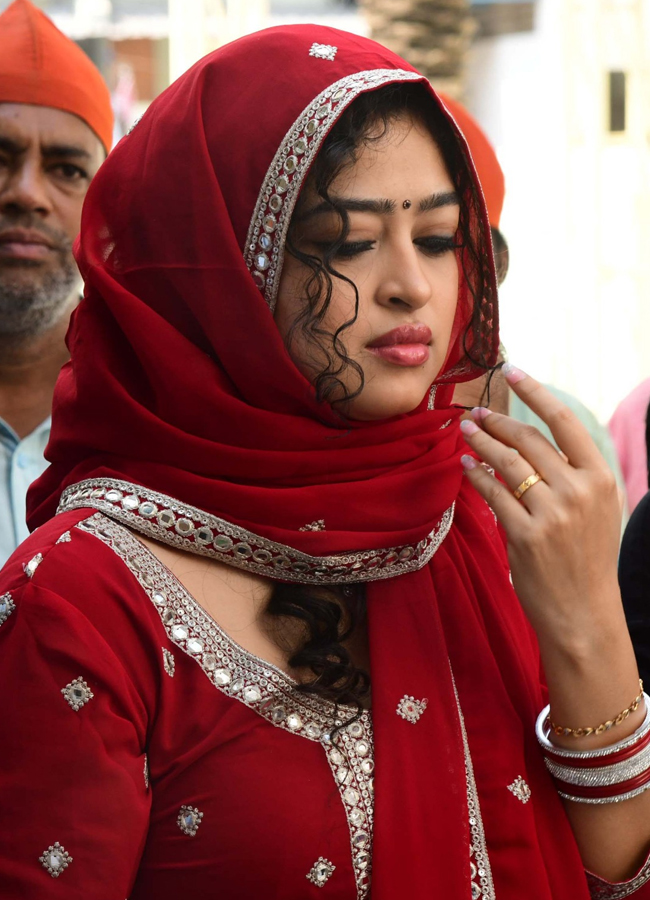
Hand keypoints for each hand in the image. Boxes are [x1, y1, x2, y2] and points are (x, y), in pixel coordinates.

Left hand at [459, 364, 621, 644]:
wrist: (584, 612)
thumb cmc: (587, 559)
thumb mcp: (598, 510)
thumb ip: (575, 475)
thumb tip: (538, 439)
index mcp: (600, 479)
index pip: (565, 422)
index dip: (536, 392)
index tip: (513, 372)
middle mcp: (579, 491)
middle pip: (529, 439)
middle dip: (497, 421)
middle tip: (476, 413)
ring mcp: (552, 514)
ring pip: (507, 463)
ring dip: (481, 442)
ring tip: (465, 431)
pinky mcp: (526, 536)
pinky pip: (492, 494)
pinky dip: (476, 476)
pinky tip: (466, 466)